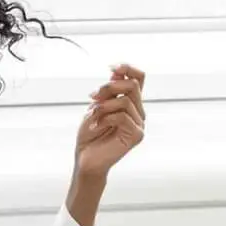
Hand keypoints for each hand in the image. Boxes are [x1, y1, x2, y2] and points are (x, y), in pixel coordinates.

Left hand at [74, 63, 145, 177]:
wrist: (86, 158)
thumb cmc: (90, 134)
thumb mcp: (95, 107)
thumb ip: (108, 92)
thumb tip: (117, 70)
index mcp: (129, 103)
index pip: (139, 78)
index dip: (128, 68)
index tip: (110, 67)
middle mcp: (138, 112)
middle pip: (132, 85)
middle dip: (109, 87)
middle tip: (91, 96)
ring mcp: (139, 124)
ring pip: (125, 101)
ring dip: (103, 106)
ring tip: (92, 116)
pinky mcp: (137, 135)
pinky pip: (122, 116)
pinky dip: (104, 118)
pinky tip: (96, 126)